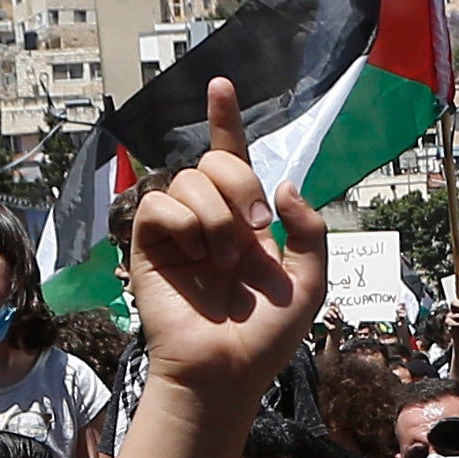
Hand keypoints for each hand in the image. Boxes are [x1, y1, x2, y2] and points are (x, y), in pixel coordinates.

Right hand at [124, 78, 327, 400]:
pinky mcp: (148, 245)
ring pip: (187, 180)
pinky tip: (193, 257)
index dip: (224, 122)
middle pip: (214, 162)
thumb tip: (284, 185)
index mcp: (245, 223)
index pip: (232, 160)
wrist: (226, 371)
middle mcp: (209, 221)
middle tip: (254, 229)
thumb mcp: (309, 282)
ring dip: (216, 216)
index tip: (221, 86)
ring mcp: (178, 232)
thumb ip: (310, 230)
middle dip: (239, 183)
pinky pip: (158, 204)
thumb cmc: (265, 338)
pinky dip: (182, 223)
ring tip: (222, 261)